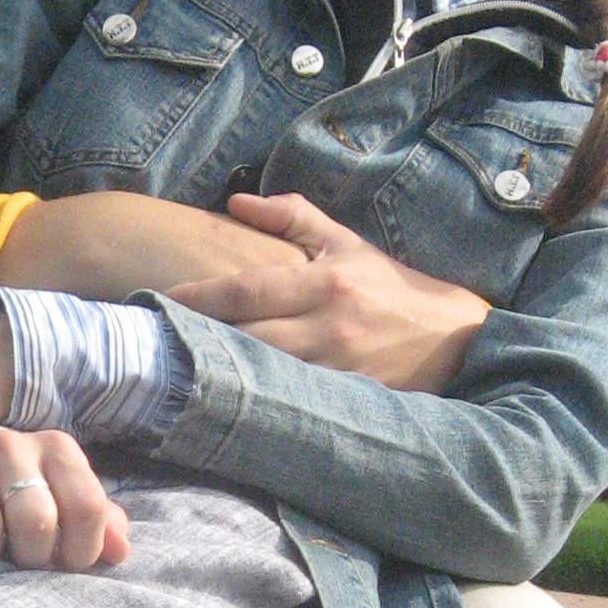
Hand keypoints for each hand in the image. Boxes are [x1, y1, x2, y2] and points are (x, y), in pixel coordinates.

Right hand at [0, 427, 131, 571]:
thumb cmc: (20, 489)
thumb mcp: (64, 496)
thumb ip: (99, 521)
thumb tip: (119, 552)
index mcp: (55, 447)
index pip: (86, 506)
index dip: (83, 549)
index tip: (68, 562)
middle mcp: (9, 445)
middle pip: (36, 521)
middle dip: (35, 558)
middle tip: (26, 561)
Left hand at [165, 192, 492, 391]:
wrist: (456, 340)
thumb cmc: (391, 288)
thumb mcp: (347, 243)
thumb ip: (291, 218)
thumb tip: (235, 202)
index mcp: (325, 283)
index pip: (247, 290)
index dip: (198, 298)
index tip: (160, 300)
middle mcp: (328, 327)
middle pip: (245, 339)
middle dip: (199, 341)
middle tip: (152, 343)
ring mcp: (337, 371)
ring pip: (264, 377)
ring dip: (222, 376)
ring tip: (176, 373)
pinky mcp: (347, 403)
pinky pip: (292, 405)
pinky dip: (259, 403)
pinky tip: (225, 405)